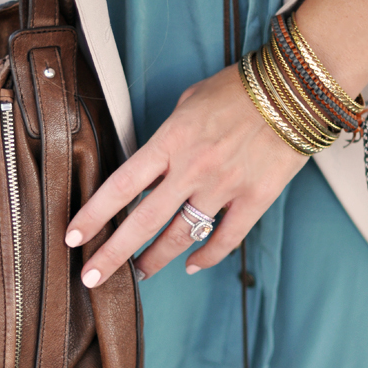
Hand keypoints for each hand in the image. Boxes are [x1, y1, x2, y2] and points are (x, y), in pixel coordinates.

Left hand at [65, 64, 305, 285]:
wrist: (295, 89)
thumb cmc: (238, 89)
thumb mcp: (188, 103)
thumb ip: (166, 139)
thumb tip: (150, 170)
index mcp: (171, 141)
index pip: (121, 186)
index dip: (93, 215)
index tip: (73, 237)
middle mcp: (193, 169)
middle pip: (143, 221)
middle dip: (113, 254)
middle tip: (91, 277)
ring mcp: (225, 187)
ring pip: (181, 236)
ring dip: (156, 259)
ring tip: (139, 273)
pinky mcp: (255, 199)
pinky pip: (226, 239)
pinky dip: (206, 257)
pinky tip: (191, 265)